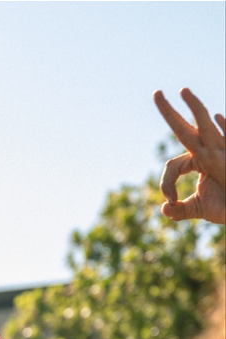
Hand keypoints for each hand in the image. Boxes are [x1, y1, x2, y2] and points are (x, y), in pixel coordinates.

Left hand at [154, 88, 224, 223]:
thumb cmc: (224, 206)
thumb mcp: (198, 209)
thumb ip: (180, 211)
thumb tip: (164, 209)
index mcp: (197, 161)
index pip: (173, 165)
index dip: (166, 183)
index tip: (169, 200)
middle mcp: (208, 152)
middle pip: (184, 130)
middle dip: (169, 112)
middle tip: (156, 93)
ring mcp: (221, 151)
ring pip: (205, 127)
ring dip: (195, 109)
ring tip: (183, 92)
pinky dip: (225, 130)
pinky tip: (218, 118)